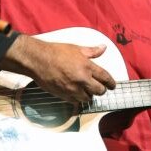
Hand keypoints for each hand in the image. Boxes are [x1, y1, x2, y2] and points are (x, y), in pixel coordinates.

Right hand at [0, 34, 115, 103]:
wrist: (38, 60)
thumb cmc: (56, 52)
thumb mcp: (76, 48)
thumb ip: (92, 51)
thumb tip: (103, 48)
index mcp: (87, 67)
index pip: (105, 78)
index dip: (111, 83)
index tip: (113, 85)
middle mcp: (82, 80)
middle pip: (99, 91)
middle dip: (101, 90)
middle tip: (99, 87)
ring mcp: (73, 89)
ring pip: (88, 98)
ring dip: (89, 95)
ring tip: (87, 90)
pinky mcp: (64, 96)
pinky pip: (76, 102)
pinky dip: (78, 99)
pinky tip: (77, 94)